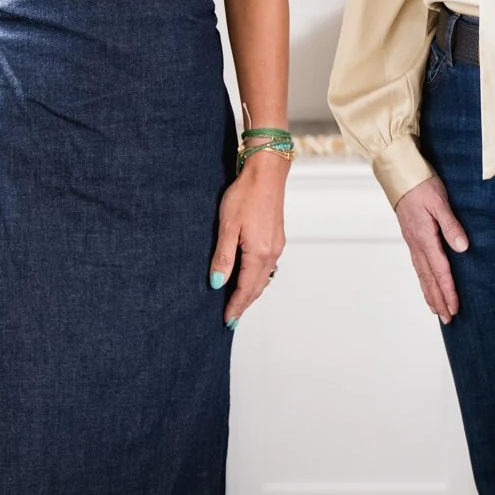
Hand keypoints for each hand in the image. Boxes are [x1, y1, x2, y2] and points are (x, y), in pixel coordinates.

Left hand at [211, 154, 287, 326]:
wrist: (266, 173)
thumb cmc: (245, 195)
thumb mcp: (227, 226)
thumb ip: (223, 257)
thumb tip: (218, 283)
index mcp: (259, 253)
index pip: (245, 288)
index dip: (235, 306)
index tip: (227, 320)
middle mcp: (272, 253)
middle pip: (257, 287)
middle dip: (244, 304)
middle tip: (232, 319)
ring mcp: (276, 245)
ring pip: (264, 278)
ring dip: (252, 292)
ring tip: (239, 303)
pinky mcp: (277, 238)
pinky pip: (268, 266)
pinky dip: (258, 278)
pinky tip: (249, 278)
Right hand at [392, 176, 467, 322]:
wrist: (401, 175)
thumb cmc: (422, 185)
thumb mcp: (440, 202)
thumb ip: (451, 225)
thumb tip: (462, 247)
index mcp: (425, 238)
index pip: (440, 271)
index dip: (448, 291)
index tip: (455, 308)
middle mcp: (417, 245)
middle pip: (429, 279)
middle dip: (439, 300)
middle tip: (448, 319)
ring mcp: (413, 243)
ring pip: (422, 275)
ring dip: (430, 294)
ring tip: (438, 311)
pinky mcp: (412, 239)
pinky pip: (418, 266)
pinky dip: (423, 281)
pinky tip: (427, 286)